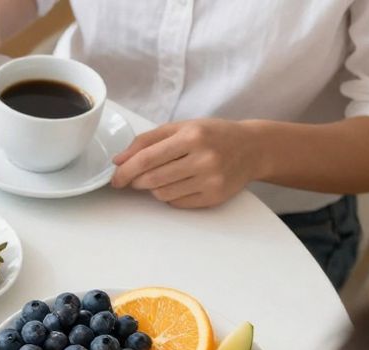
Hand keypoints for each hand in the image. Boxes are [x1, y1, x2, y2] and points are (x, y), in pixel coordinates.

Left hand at [111, 119, 264, 208]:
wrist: (253, 147)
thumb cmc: (212, 135)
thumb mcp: (182, 127)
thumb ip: (147, 140)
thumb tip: (118, 160)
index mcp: (192, 136)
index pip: (146, 159)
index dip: (125, 172)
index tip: (115, 178)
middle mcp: (203, 158)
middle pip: (151, 180)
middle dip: (135, 182)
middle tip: (134, 179)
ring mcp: (211, 180)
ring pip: (162, 194)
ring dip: (153, 188)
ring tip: (163, 176)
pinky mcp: (215, 196)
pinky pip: (177, 203)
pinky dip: (170, 196)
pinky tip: (179, 184)